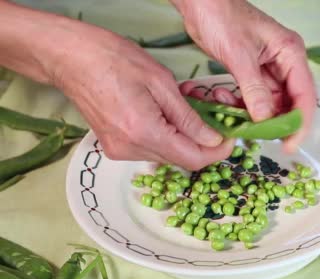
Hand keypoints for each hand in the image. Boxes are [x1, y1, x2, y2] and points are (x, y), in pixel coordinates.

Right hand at [49, 21, 234, 169]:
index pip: (192, 159)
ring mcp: (119, 150)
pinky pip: (151, 148)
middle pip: (180, 159)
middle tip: (211, 117)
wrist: (70, 57)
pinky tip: (166, 114)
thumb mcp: (161, 82)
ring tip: (184, 108)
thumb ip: (188, 117)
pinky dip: (166, 135)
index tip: (230, 139)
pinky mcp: (114, 147)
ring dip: (183, 137)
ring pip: (167, 155)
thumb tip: (212, 139)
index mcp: (143, 131)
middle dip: (202, 142)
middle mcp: (129, 148)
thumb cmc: (112, 59)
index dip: (217, 152)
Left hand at [172, 0, 316, 152]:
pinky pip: (254, 99)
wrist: (200, 2)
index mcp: (291, 53)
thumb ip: (254, 90)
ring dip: (253, 115)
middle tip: (258, 138)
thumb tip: (265, 120)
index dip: (299, 123)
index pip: (305, 96)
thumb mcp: (239, 55)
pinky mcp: (252, 73)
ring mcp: (269, 69)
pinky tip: (224, 101)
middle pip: (291, 103)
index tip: (289, 145)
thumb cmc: (221, 16)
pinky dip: (241, 106)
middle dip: (275, 123)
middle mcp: (285, 63)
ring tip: (232, 114)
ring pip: (271, 104)